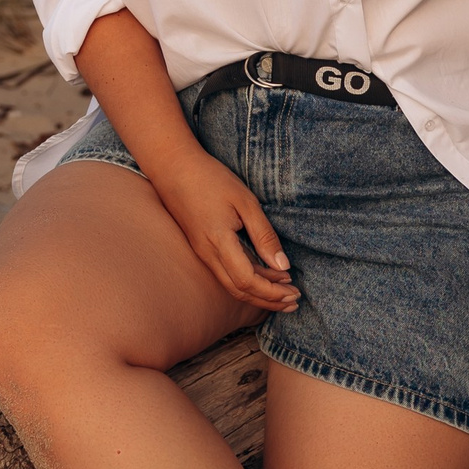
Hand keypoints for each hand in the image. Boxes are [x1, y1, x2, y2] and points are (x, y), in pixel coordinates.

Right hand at [151, 150, 299, 313]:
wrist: (173, 167)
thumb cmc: (211, 179)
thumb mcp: (246, 202)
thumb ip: (264, 235)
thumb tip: (283, 266)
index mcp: (219, 242)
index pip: (247, 281)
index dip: (272, 292)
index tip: (294, 291)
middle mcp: (207, 254)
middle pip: (240, 291)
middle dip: (268, 300)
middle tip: (295, 300)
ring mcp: (202, 252)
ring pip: (232, 285)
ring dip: (259, 293)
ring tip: (285, 291)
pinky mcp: (201, 247)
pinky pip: (225, 273)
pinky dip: (247, 280)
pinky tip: (264, 274)